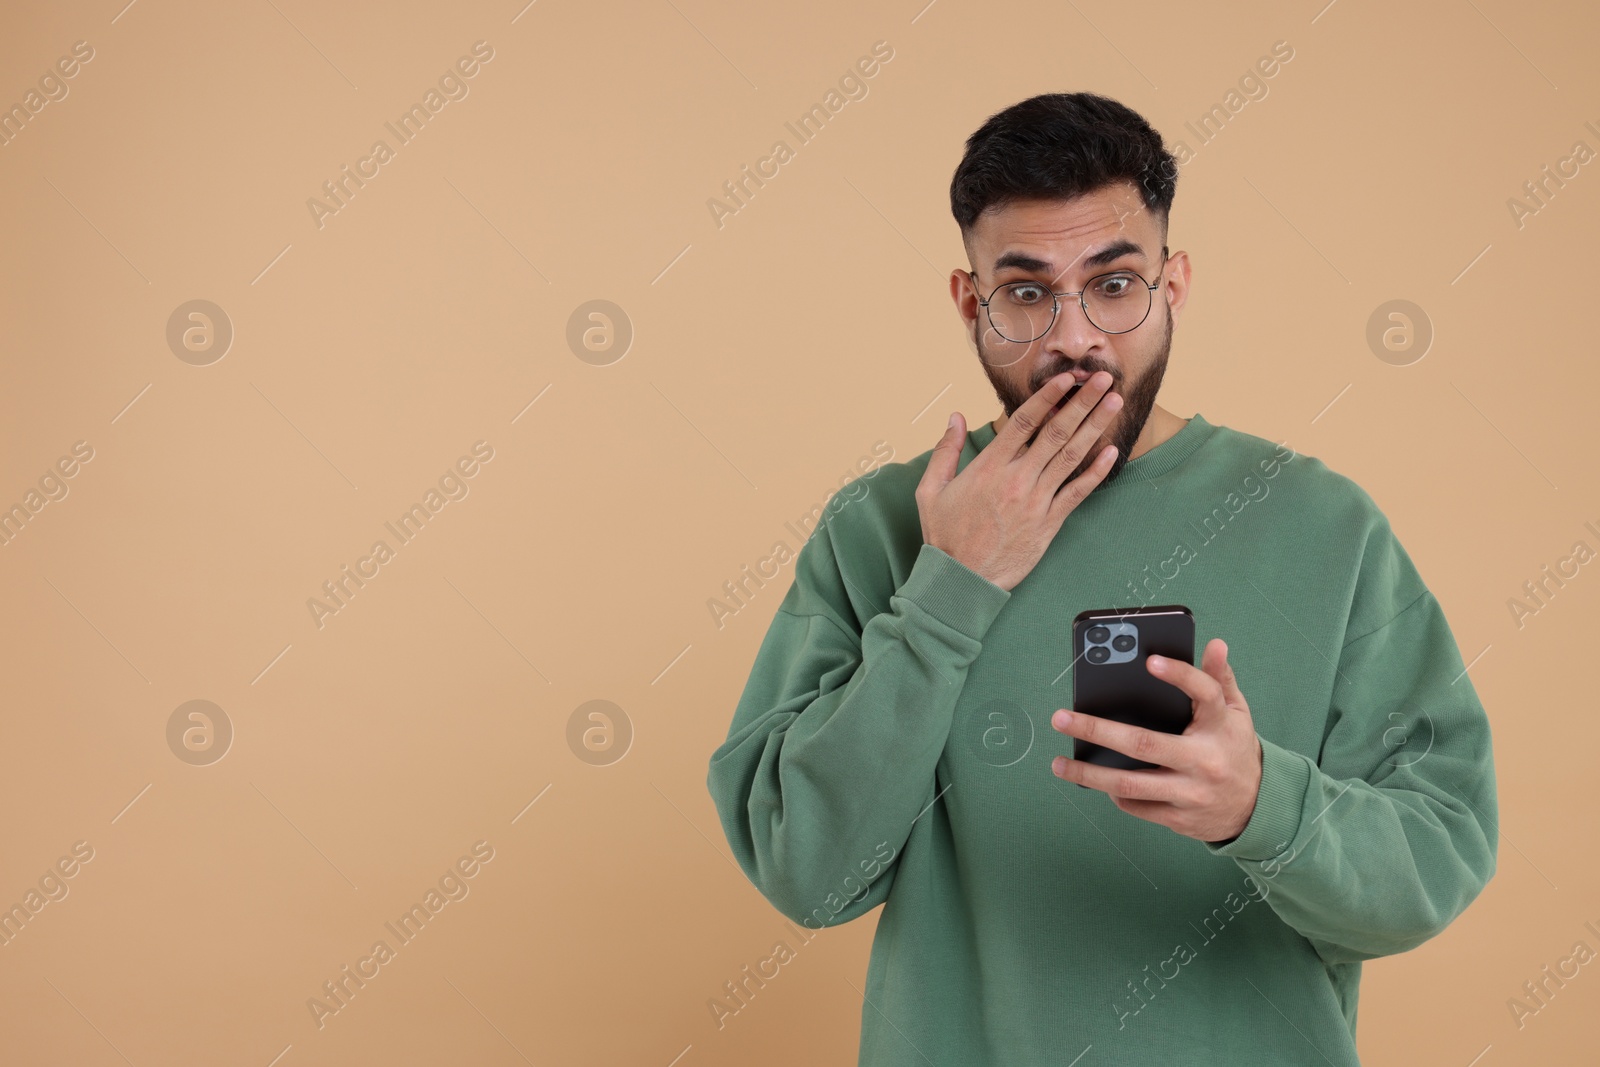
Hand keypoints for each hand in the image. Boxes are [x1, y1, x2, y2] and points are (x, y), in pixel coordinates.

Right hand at [916, 371, 1121, 591]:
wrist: (960, 580)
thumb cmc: (944, 535)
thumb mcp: (931, 489)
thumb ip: (945, 450)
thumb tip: (953, 415)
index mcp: (988, 467)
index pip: (1023, 421)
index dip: (1047, 396)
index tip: (1065, 378)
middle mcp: (1016, 479)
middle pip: (1055, 432)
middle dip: (1081, 402)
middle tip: (1101, 378)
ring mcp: (1035, 501)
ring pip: (1070, 456)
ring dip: (1094, 426)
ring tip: (1114, 403)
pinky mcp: (1048, 523)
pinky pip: (1077, 492)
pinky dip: (1096, 471)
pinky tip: (1112, 451)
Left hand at [1049, 638, 1263, 843]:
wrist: (1257, 808)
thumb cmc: (1235, 749)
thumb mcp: (1236, 713)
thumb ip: (1220, 679)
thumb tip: (1214, 644)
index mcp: (1221, 728)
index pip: (1205, 695)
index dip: (1179, 676)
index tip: (1150, 661)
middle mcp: (1204, 761)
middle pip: (1143, 744)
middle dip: (1097, 730)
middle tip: (1061, 719)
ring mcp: (1191, 793)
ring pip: (1130, 785)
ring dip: (1089, 774)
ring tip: (1060, 763)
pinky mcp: (1179, 819)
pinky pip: (1137, 807)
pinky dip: (1114, 794)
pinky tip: (1096, 781)